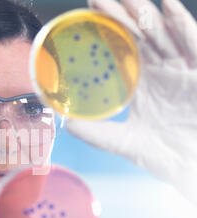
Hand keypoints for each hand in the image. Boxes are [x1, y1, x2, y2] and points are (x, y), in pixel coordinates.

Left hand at [65, 0, 196, 204]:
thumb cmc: (166, 154)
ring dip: (145, 14)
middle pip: (140, 36)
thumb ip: (98, 134)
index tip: (88, 15)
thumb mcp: (126, 142)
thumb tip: (68, 124)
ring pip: (163, 35)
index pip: (123, 50)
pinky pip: (193, 44)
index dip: (108, 33)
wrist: (194, 166)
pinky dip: (181, 26)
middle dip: (121, 15)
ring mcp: (182, 70)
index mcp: (144, 83)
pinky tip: (167, 7)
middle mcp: (162, 71)